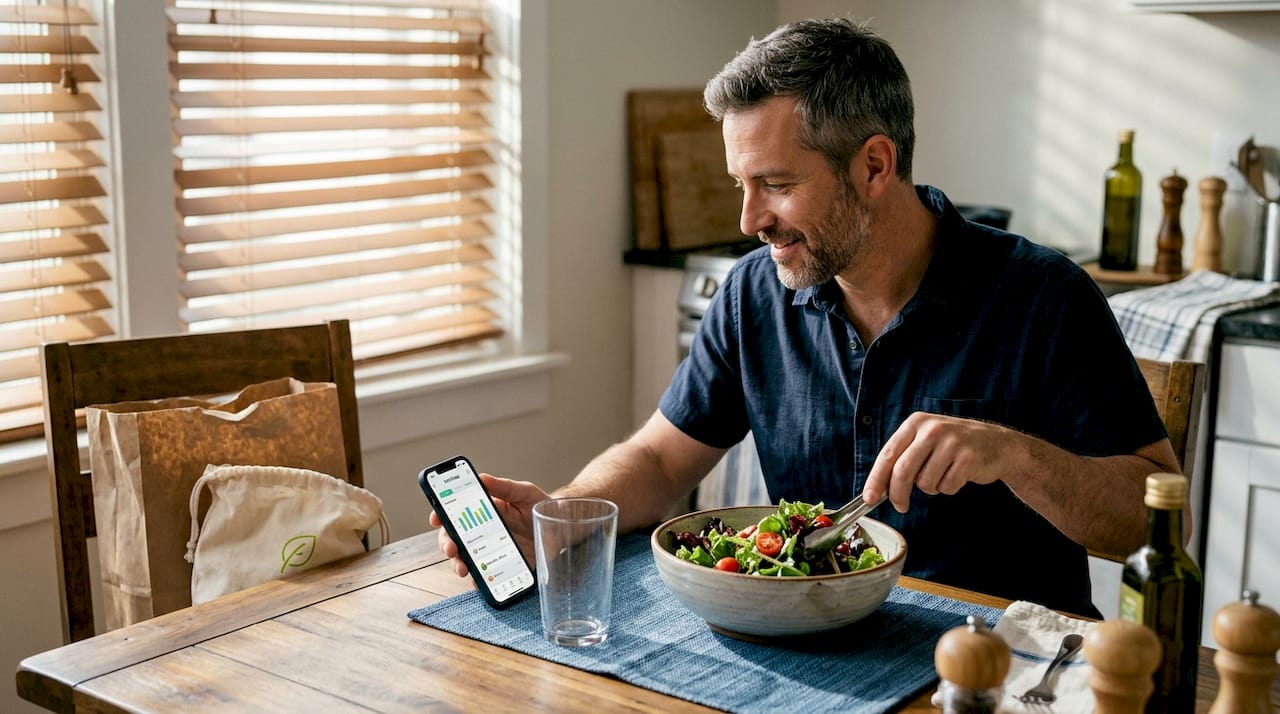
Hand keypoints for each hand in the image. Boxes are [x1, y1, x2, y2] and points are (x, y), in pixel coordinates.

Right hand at [429, 473, 547, 577]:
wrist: (562, 526)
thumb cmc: (540, 505)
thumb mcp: (524, 492)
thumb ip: (504, 487)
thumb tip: (481, 478)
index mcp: (484, 510)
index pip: (455, 512)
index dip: (441, 515)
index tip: (436, 518)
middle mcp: (483, 531)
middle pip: (454, 538)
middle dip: (446, 543)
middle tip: (451, 548)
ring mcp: (491, 550)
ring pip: (465, 558)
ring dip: (458, 564)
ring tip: (463, 569)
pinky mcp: (502, 566)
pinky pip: (485, 576)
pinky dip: (478, 581)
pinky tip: (479, 583)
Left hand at [861, 411, 1018, 512]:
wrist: (997, 443)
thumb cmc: (954, 445)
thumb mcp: (926, 439)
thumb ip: (903, 458)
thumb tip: (878, 488)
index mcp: (916, 423)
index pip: (888, 454)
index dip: (876, 479)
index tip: (869, 498)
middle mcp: (932, 429)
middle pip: (903, 471)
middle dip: (898, 494)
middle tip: (900, 506)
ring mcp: (951, 443)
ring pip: (925, 483)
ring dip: (932, 487)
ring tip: (943, 473)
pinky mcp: (968, 459)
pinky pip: (946, 487)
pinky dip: (948, 488)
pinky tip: (958, 474)